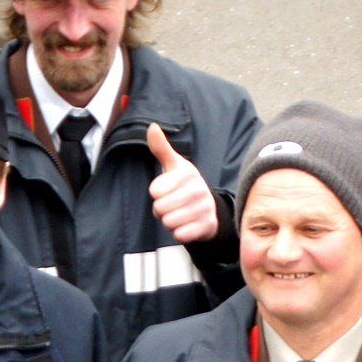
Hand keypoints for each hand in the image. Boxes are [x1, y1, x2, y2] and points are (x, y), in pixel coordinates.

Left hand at [145, 123, 219, 244]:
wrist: (209, 209)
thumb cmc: (184, 185)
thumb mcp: (173, 165)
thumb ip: (161, 148)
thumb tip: (152, 126)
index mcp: (187, 173)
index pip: (155, 191)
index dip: (156, 194)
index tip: (166, 190)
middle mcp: (198, 189)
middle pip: (160, 209)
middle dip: (161, 210)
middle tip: (171, 205)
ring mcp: (205, 207)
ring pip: (169, 222)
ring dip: (169, 222)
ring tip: (179, 213)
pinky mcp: (207, 225)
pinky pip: (180, 235)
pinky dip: (179, 233)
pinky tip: (187, 224)